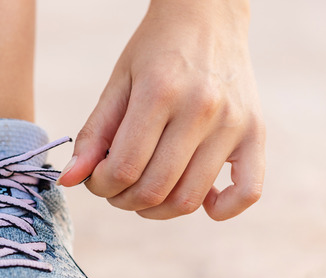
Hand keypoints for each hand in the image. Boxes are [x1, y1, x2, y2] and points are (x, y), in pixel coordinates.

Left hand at [57, 0, 264, 220]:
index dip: (101, 186)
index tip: (96, 178)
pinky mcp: (256, 132)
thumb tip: (69, 180)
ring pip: (189, 198)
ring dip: (157, 210)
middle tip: (116, 188)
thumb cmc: (155, 50)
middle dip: (123, 200)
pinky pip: (247, 192)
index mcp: (160, 92)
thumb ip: (93, 133)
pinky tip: (200, 201)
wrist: (208, 14)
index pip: (124, 168)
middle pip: (155, 189)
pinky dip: (221, 209)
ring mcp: (233, 122)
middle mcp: (201, 108)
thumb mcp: (117, 84)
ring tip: (144, 192)